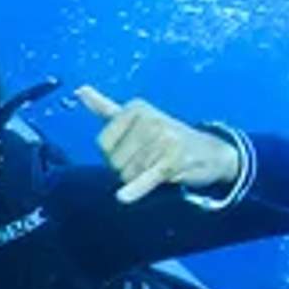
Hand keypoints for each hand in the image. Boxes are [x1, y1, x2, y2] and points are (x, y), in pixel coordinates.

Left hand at [78, 85, 239, 201]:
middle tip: (148, 160)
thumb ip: (106, 109)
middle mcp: (149, 119)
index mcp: (136, 107)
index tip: (133, 148)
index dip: (112, 154)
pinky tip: (123, 197)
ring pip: (128, 175)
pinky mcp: (173, 161)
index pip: (102, 143)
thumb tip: (79, 91)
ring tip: (156, 167)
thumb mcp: (136, 118)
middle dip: (126, 168)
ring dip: (139, 179)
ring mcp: (163, 139)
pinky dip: (135, 190)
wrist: (209, 151)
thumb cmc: (165, 136)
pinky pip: (145, 179)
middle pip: (114, 162)